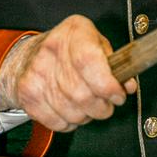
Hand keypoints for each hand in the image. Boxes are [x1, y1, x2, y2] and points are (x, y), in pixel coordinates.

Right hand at [0, 15, 136, 131]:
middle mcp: (51, 51)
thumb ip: (116, 63)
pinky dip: (70, 123)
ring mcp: (36, 73)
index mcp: (74, 32)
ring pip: (72, 113)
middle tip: (107, 105)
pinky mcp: (27, 94)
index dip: (108, 85)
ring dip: (87, 116)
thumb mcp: (97, 44)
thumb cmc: (71, 50)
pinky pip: (57, 123)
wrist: (29, 55)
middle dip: (102, 107)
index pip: (89, 62)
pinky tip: (71, 110)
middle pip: (82, 94)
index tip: (118, 95)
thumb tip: (128, 86)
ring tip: (88, 106)